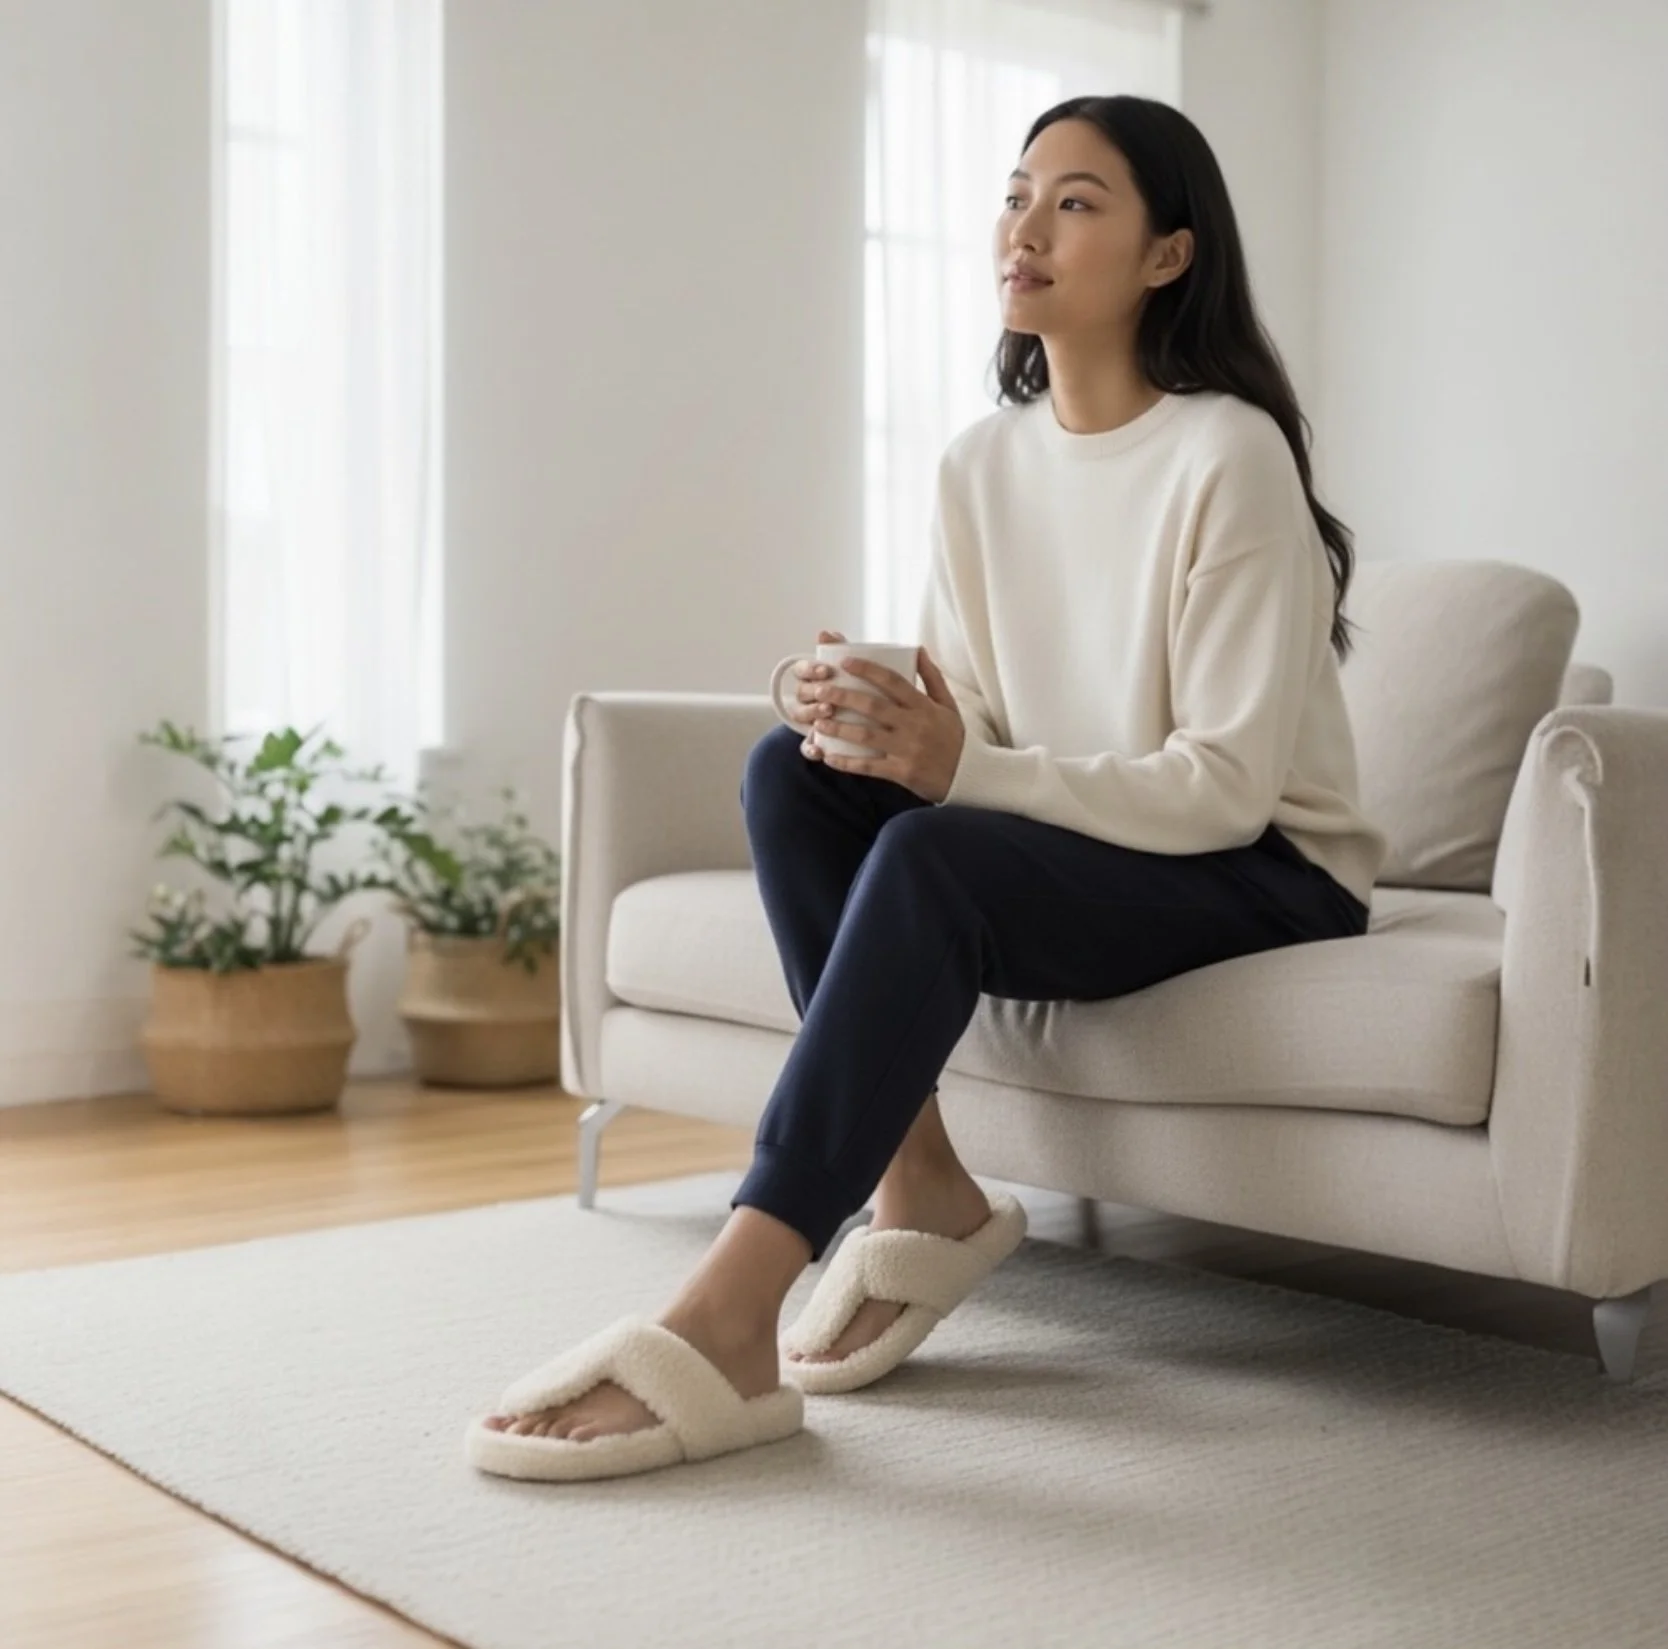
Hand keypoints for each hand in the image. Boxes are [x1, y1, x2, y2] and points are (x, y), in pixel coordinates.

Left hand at [794, 639, 966, 803]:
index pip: (893, 681)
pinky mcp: (903, 772)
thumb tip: (918, 648)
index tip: (844, 662)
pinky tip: (829, 758)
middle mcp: (914, 725)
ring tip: (817, 723)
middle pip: (873, 707)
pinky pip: (870, 767)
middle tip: (819, 690)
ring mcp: (907, 749)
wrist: (970, 775)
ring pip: (867, 737)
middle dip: (843, 697)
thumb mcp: (948, 704)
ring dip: (839, 729)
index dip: (867, 669)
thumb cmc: (954, 738)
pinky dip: (847, 764)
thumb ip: (932, 677)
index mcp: (923, 706)